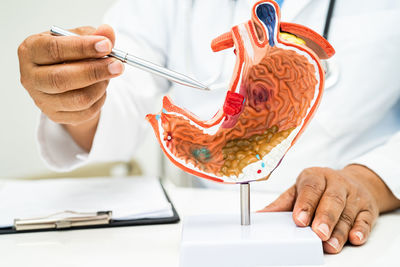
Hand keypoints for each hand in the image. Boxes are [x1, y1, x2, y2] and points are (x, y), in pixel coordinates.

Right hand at [18, 25, 123, 150]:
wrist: (65, 78)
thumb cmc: (69, 54)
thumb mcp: (79, 38)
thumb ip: (94, 35)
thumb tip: (108, 33)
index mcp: (31, 51)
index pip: (53, 49)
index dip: (82, 47)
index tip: (106, 45)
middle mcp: (31, 77)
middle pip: (62, 79)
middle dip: (95, 71)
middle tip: (118, 65)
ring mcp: (42, 100)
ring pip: (78, 99)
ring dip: (101, 86)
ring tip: (109, 74)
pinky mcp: (56, 116)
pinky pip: (86, 112)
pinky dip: (100, 99)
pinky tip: (101, 88)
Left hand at [259, 165, 399, 253]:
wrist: (353, 181)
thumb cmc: (320, 188)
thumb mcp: (298, 190)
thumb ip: (282, 204)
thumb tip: (260, 215)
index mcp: (316, 176)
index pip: (311, 188)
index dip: (305, 204)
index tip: (299, 219)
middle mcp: (336, 183)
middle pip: (332, 200)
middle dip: (325, 217)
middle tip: (317, 232)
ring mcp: (354, 195)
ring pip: (347, 213)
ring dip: (339, 230)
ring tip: (331, 244)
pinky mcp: (368, 209)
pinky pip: (366, 220)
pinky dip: (361, 229)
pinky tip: (355, 237)